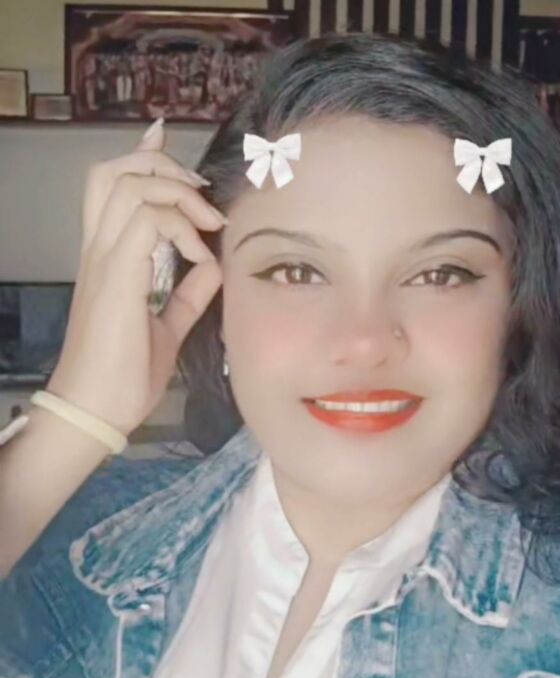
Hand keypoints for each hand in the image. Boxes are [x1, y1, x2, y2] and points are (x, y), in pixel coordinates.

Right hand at [46, 119, 226, 436]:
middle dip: (163, 165)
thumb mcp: (168, 326)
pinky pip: (146, 222)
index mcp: (108, 257)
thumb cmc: (125, 373)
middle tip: (200, 193)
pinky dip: (179, 227)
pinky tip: (197, 253)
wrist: (97, 409)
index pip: (113, 186)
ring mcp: (103, 259)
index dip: (142, 154)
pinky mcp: (116, 277)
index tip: (164, 136)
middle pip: (116, 170)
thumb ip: (187, 294)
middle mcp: (99, 248)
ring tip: (206, 223)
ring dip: (177, 193)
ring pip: (130, 185)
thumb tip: (212, 266)